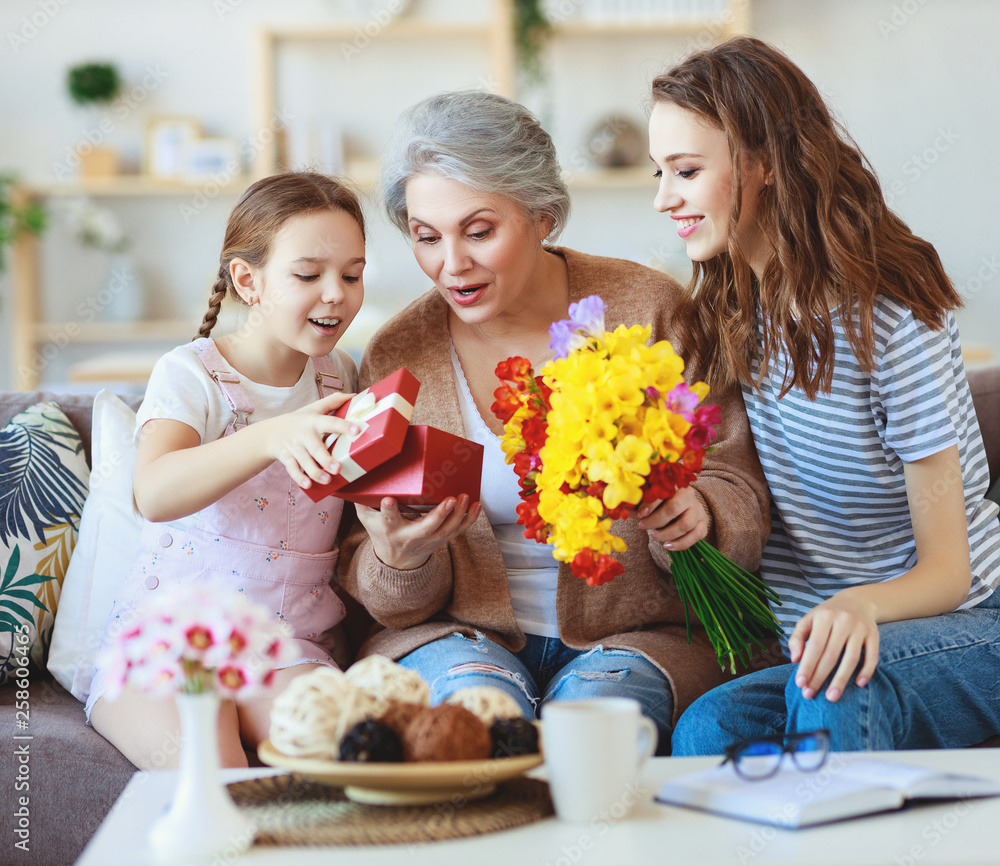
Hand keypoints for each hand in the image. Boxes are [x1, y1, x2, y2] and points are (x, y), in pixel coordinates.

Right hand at [262, 392, 359, 487]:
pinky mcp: (287, 458)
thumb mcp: (314, 409)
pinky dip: (299, 478)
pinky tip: (308, 485)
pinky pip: (293, 469)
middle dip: (326, 459)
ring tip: (327, 480)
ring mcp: (295, 448)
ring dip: (315, 472)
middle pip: (315, 448)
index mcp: (314, 422)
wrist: (270, 433)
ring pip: (305, 461)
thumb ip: (334, 402)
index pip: (331, 422)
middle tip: (338, 468)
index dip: (343, 425)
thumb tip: (355, 395)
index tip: (356, 430)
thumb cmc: (299, 420)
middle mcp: (304, 435)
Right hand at [355, 494, 480, 570]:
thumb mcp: (366, 519)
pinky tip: (477, 506)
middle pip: (426, 528)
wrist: (396, 560)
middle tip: (449, 499)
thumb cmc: (381, 532)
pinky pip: (459, 531)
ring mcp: (429, 540)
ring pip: (447, 530)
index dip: (388, 510)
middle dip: (439, 515)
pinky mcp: (442, 539)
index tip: (388, 499)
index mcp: (390, 529)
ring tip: (465, 497)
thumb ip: (362, 498)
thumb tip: (356, 472)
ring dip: (458, 514)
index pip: (388, 520)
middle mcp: (411, 536)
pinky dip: (469, 519)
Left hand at [636, 486, 708, 551]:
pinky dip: (680, 544)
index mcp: (674, 484)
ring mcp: (698, 510)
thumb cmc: (660, 502)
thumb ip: (637, 505)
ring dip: (666, 533)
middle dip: (655, 520)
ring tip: (653, 536)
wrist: (681, 508)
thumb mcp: (648, 500)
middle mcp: (689, 495)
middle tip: (642, 526)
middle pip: (674, 508)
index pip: (663, 492)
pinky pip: (695, 536)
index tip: (639, 515)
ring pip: (685, 524)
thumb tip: (622, 510)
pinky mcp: (703, 524)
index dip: (650, 504)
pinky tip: (667, 546)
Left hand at [788, 591, 879, 701]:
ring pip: (852, 658)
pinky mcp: (874, 634)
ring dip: (841, 680)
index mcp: (824, 616)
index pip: (814, 646)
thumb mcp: (809, 620)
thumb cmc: (826, 615)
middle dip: (820, 677)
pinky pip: (873, 656)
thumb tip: (795, 659)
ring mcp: (860, 628)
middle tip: (810, 695)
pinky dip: (866, 671)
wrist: (856, 600)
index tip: (800, 684)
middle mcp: (843, 621)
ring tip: (832, 697)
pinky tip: (858, 684)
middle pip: (831, 655)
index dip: (807, 666)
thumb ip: (797, 638)